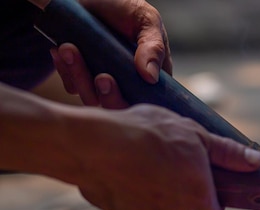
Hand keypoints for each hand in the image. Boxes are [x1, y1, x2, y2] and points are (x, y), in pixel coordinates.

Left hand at [51, 0, 170, 106]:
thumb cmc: (123, 6)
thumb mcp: (146, 20)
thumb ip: (154, 47)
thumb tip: (151, 77)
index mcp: (151, 73)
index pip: (150, 100)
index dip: (138, 101)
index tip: (122, 84)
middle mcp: (128, 82)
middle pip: (121, 106)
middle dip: (109, 95)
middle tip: (102, 77)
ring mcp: (104, 81)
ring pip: (94, 98)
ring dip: (80, 77)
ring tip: (68, 48)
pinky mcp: (81, 77)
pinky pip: (73, 86)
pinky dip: (65, 70)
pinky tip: (61, 49)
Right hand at [65, 104, 259, 209]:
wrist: (92, 143)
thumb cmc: (146, 132)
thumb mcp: (194, 133)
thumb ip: (226, 153)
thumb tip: (256, 162)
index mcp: (196, 194)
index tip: (207, 196)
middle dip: (179, 192)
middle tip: (168, 162)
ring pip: (157, 208)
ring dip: (154, 191)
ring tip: (142, 161)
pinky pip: (132, 206)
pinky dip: (130, 192)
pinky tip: (122, 169)